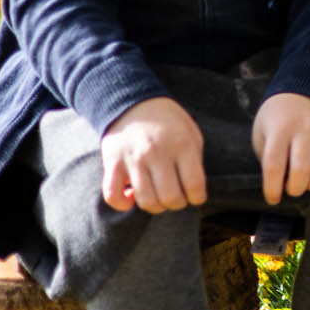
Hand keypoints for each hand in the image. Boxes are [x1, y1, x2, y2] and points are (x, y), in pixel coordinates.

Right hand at [101, 97, 206, 213]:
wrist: (134, 103)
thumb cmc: (168, 122)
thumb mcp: (191, 134)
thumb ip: (195, 161)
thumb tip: (194, 191)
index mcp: (182, 145)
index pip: (194, 185)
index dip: (197, 198)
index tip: (195, 197)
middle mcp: (157, 153)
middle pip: (170, 198)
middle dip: (177, 204)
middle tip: (176, 196)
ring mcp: (133, 159)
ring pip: (146, 201)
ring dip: (154, 206)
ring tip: (157, 196)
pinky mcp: (112, 163)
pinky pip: (113, 195)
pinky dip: (123, 204)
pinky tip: (132, 197)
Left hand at [252, 93, 309, 205]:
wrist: (298, 92)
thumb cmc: (276, 120)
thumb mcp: (262, 135)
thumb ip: (269, 159)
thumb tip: (280, 187)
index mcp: (280, 128)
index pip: (274, 166)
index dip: (272, 188)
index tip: (273, 198)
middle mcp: (305, 127)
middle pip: (302, 169)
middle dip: (295, 188)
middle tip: (292, 189)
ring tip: (308, 184)